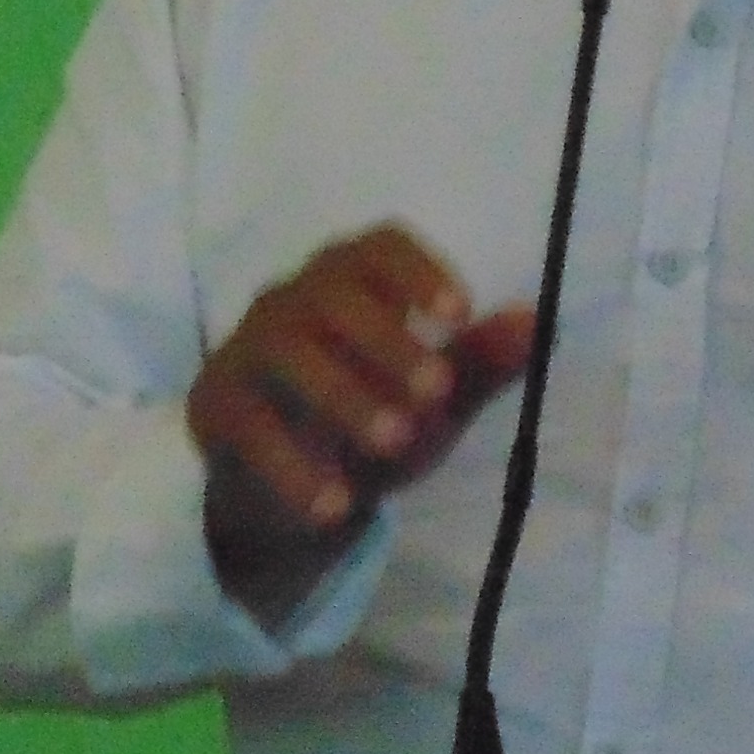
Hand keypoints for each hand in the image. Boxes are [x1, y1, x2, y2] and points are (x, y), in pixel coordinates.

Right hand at [186, 223, 534, 617]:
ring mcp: (247, 347)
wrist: (291, 488)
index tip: (459, 313)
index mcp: (350, 281)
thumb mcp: (432, 400)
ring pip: (286, 351)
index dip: (417, 270)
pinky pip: (249, 424)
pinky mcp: (214, 405)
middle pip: (333, 295)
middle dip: (388, 341)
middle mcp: (292, 299)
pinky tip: (335, 505)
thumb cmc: (370, 417)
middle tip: (438, 393)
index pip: (378, 247)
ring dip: (344, 394)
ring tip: (397, 444)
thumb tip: (539, 321)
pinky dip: (292, 465)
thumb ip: (477, 364)